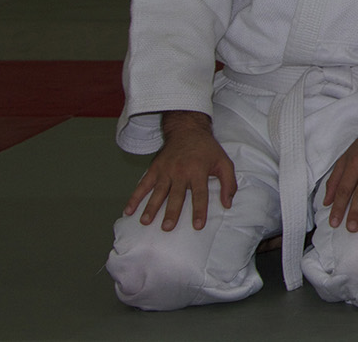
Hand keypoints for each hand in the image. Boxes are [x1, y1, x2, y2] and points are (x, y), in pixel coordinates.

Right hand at [123, 111, 235, 230]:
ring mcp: (166, 170)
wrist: (187, 130)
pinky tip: (128, 210)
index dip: (199, 210)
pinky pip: (143, 184)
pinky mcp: (154, 169)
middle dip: (171, 212)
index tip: (198, 226)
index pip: (200, 194)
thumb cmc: (207, 149)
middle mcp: (181, 172)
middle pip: (176, 195)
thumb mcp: (224, 162)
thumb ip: (229, 183)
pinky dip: (135, 197)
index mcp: (199, 171)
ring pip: (158, 192)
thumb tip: (227, 204)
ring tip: (145, 222)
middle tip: (167, 228)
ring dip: (151, 207)